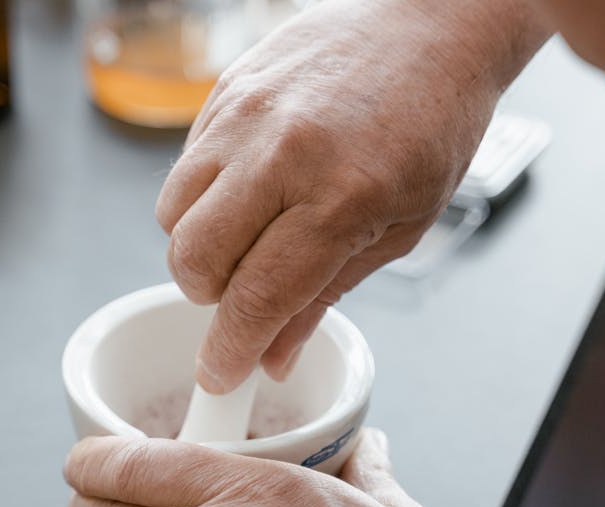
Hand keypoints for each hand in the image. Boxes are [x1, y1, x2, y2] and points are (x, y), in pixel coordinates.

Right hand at [158, 0, 548, 392]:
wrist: (430, 25)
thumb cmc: (432, 122)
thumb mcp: (401, 227)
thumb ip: (327, 295)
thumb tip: (274, 356)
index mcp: (340, 197)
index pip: (257, 296)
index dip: (230, 349)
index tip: (219, 373)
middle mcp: (282, 153)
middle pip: (192, 258)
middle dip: (208, 298)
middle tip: (243, 295)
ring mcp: (246, 115)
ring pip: (172, 213)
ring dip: (199, 246)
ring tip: (247, 240)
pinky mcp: (226, 88)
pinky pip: (184, 165)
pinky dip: (205, 195)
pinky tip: (251, 188)